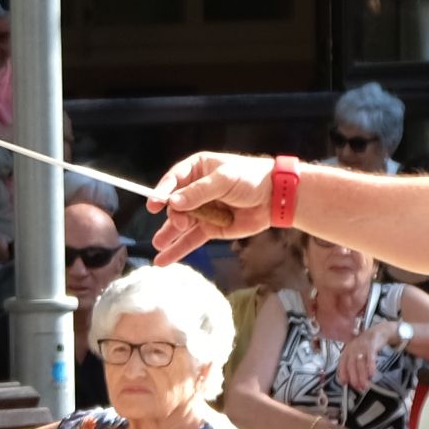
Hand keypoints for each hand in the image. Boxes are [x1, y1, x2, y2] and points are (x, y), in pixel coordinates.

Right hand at [147, 151, 277, 256]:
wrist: (275, 198)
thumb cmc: (251, 178)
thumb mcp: (224, 180)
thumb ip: (198, 192)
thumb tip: (173, 202)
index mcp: (197, 170)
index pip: (174, 180)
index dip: (162, 192)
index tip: (153, 205)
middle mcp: (195, 190)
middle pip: (175, 204)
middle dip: (174, 215)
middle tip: (179, 223)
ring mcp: (202, 210)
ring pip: (180, 224)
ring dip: (168, 235)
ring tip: (158, 246)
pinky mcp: (211, 228)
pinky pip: (191, 239)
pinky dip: (178, 249)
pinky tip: (163, 259)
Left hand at [335, 326, 381, 395]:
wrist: (379, 331)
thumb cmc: (366, 345)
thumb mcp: (356, 352)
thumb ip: (353, 364)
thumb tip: (351, 381)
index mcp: (347, 351)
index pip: (342, 364)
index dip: (343, 374)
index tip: (345, 384)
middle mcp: (352, 349)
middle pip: (351, 365)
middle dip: (354, 378)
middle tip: (358, 387)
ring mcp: (361, 347)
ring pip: (360, 364)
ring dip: (362, 376)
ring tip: (365, 385)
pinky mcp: (371, 346)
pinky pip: (370, 358)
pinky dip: (370, 366)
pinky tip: (372, 374)